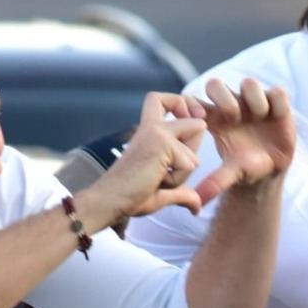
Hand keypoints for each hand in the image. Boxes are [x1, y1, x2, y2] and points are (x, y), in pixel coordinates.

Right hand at [78, 93, 205, 222]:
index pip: (162, 99)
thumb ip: (183, 192)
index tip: (190, 116)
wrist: (110, 201)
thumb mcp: (163, 191)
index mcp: (148, 130)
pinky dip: (178, 180)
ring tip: (159, 178)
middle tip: (169, 168)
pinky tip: (157, 181)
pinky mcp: (162, 143)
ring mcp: (158, 133)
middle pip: (197, 123)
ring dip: (183, 173)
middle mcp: (153, 127)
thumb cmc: (130, 195)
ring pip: (195, 151)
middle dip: (195, 150)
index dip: (182, 102)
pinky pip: (189, 165)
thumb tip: (198, 207)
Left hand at [191, 77, 294, 204]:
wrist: (272, 169)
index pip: (193, 100)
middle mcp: (232, 106)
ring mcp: (254, 104)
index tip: (202, 123)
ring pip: (249, 83)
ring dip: (252, 99)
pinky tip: (275, 117)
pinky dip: (276, 101)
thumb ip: (216, 182)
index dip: (193, 106)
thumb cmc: (247, 167)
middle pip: (216, 84)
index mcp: (214, 119)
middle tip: (233, 119)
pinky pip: (277, 92)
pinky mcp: (277, 104)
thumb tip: (198, 200)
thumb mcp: (232, 173)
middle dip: (224, 99)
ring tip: (259, 117)